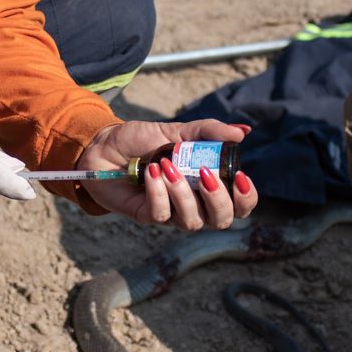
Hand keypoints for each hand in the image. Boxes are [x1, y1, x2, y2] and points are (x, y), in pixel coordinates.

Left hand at [73, 120, 256, 229]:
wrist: (105, 146)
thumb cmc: (144, 140)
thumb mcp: (179, 131)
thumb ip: (210, 132)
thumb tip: (244, 133)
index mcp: (207, 185)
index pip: (239, 205)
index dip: (246, 198)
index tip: (240, 177)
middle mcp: (194, 204)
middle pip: (221, 220)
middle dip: (218, 200)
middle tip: (205, 174)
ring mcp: (171, 212)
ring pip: (192, 221)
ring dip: (184, 194)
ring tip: (169, 165)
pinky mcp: (146, 216)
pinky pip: (160, 214)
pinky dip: (158, 192)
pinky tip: (151, 171)